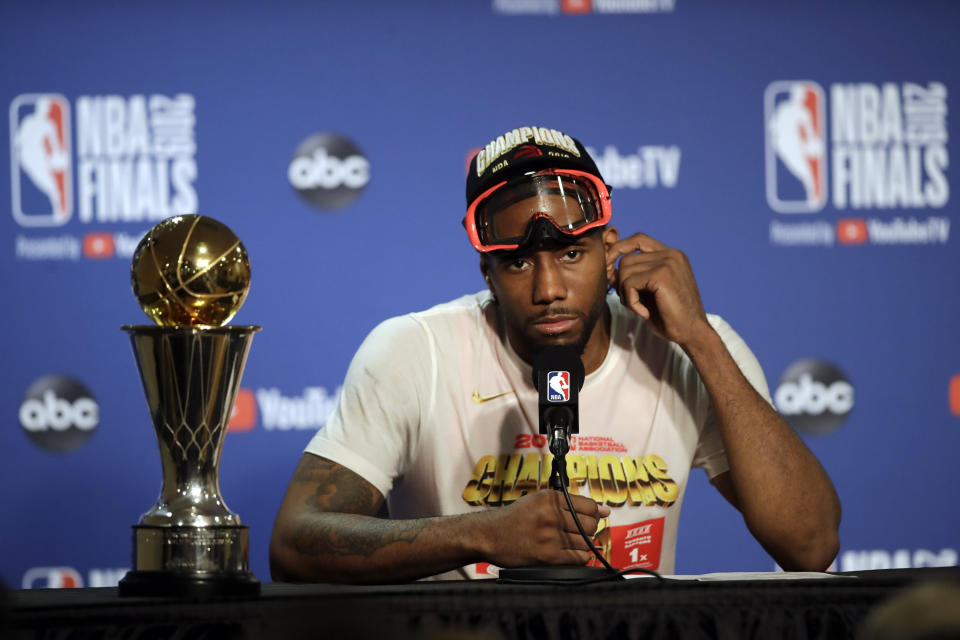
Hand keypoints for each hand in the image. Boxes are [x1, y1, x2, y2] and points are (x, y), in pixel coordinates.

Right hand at [479, 490, 609, 566]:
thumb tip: (603, 510)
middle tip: (581, 530)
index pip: (588, 505)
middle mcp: (551, 515)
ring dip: (583, 543)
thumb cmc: (514, 518)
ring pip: (586, 541)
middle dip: (590, 528)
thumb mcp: (538, 500)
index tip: (594, 516)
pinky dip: (580, 556)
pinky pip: (578, 557)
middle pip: (590, 524)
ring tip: (570, 541)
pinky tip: (571, 552)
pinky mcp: (548, 556)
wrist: (489, 534)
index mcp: (550, 498)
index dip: (594, 512)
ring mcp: (550, 536)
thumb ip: (569, 503)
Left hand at [606, 232, 711, 347]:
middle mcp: (671, 254)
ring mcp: (668, 262)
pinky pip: (629, 283)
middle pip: (627, 259)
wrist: (692, 333)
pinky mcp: (662, 274)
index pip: (638, 239)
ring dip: (625, 294)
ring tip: (639, 308)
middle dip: (621, 283)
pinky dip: (631, 301)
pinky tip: (644, 313)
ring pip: (625, 271)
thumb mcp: (648, 293)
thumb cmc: (671, 316)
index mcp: (671, 255)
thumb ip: (633, 278)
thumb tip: (609, 271)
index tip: (608, 266)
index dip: (619, 248)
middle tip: (631, 303)